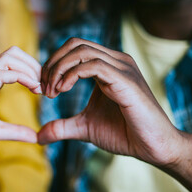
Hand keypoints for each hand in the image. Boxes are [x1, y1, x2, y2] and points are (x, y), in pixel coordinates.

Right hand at [0, 46, 41, 159]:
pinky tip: (32, 89)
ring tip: (39, 87)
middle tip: (43, 84)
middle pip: (13, 53)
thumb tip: (35, 137)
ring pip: (8, 58)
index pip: (12, 61)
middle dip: (33, 64)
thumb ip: (15, 132)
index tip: (41, 88)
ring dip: (30, 69)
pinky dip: (21, 77)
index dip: (31, 69)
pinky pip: (1, 74)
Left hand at [38, 38, 190, 166]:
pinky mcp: (125, 80)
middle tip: (43, 88)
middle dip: (52, 63)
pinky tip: (62, 90)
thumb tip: (39, 136)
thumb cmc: (123, 133)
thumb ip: (62, 127)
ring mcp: (121, 68)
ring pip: (81, 51)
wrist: (152, 147)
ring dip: (59, 69)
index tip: (42, 87)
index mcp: (106, 66)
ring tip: (52, 92)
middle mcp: (115, 61)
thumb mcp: (84, 128)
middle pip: (75, 44)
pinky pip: (93, 66)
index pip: (73, 49)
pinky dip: (71, 75)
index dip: (53, 64)